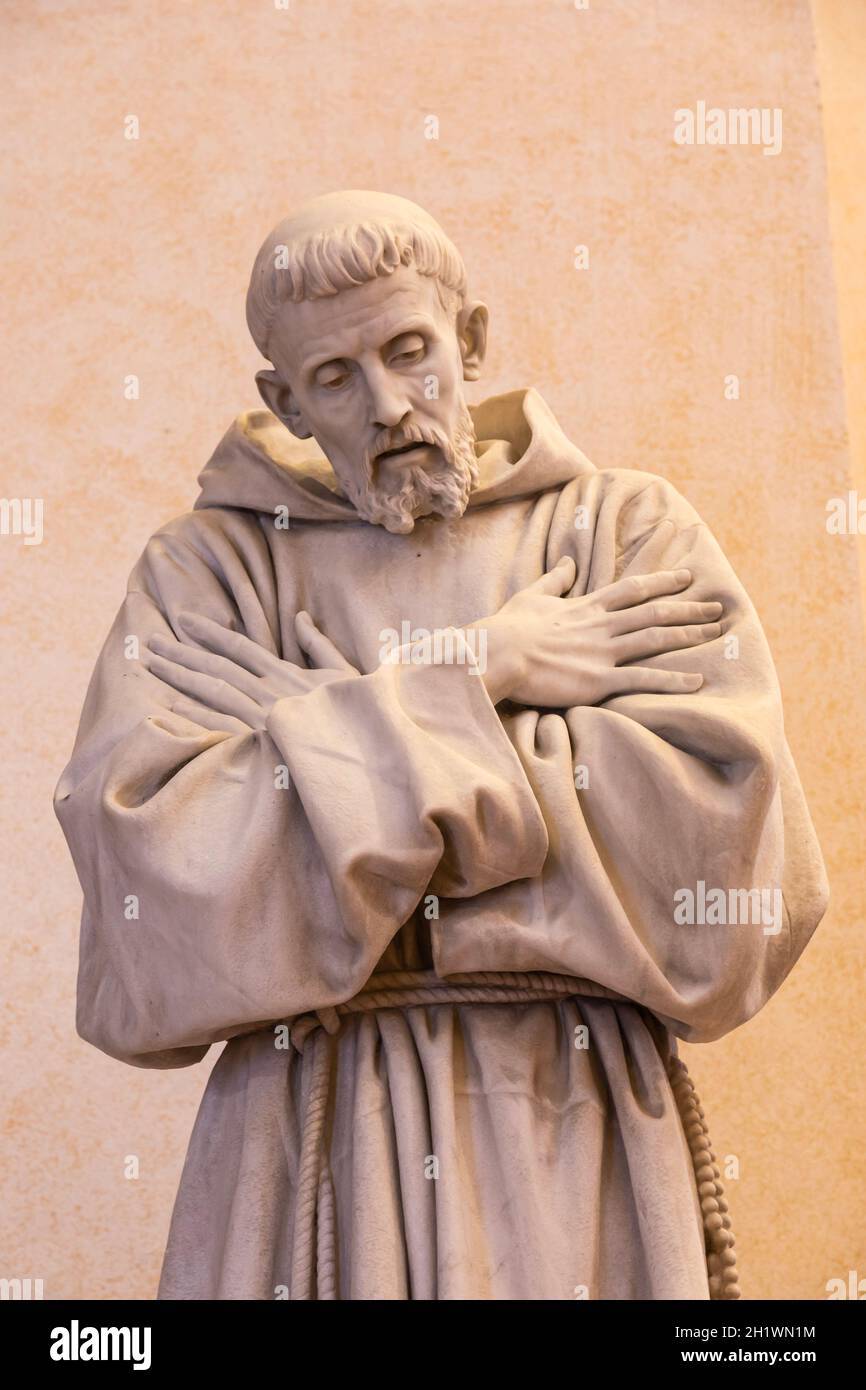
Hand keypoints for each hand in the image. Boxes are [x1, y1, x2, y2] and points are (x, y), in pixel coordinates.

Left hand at [143, 611, 358, 732]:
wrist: (365, 757)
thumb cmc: (358, 718)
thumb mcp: (344, 675)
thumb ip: (319, 646)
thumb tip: (300, 616)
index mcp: (287, 675)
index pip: (240, 647)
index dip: (209, 632)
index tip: (183, 620)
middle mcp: (270, 692)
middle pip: (217, 666)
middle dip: (181, 651)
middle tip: (148, 641)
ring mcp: (263, 718)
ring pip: (213, 690)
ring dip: (180, 675)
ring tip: (151, 664)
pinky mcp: (260, 745)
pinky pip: (221, 726)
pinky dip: (195, 714)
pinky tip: (170, 704)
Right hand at [466, 558, 722, 706]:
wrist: (498, 653)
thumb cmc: (508, 628)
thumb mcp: (532, 596)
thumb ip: (555, 580)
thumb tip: (569, 563)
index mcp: (587, 607)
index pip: (634, 589)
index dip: (663, 582)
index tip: (688, 577)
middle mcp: (602, 625)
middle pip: (655, 611)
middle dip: (689, 608)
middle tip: (718, 607)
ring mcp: (603, 652)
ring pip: (656, 638)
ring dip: (689, 634)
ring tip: (715, 633)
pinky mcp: (599, 680)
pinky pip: (644, 679)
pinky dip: (672, 680)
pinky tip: (697, 681)